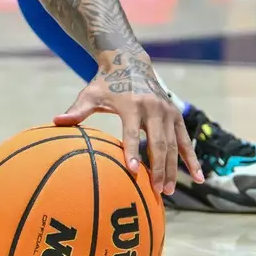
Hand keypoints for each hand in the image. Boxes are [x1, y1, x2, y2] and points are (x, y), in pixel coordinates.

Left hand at [54, 55, 203, 195]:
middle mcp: (153, 108)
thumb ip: (77, 110)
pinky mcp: (176, 115)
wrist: (130, 63)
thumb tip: (56, 121)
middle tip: (156, 191)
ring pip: (173, 145)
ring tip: (168, 191)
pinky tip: (199, 177)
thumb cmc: (106, 83)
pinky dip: (192, 159)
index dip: (133, 151)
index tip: (134, 171)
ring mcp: (167, 112)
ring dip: (173, 169)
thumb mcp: (91, 93)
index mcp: (132, 104)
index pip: (132, 132)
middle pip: (158, 143)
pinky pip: (185, 141)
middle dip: (158, 168)